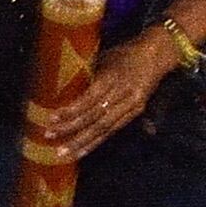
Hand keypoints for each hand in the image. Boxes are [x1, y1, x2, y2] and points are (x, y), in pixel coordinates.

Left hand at [34, 27, 178, 159]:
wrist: (156, 55)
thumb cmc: (124, 53)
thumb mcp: (104, 58)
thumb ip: (88, 75)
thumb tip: (62, 88)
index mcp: (113, 77)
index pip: (90, 98)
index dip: (71, 110)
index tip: (51, 118)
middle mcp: (124, 94)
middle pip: (95, 117)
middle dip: (71, 129)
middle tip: (49, 137)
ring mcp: (132, 105)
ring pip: (104, 128)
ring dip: (82, 142)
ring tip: (63, 153)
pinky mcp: (136, 112)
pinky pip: (113, 131)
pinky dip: (96, 142)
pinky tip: (81, 151)